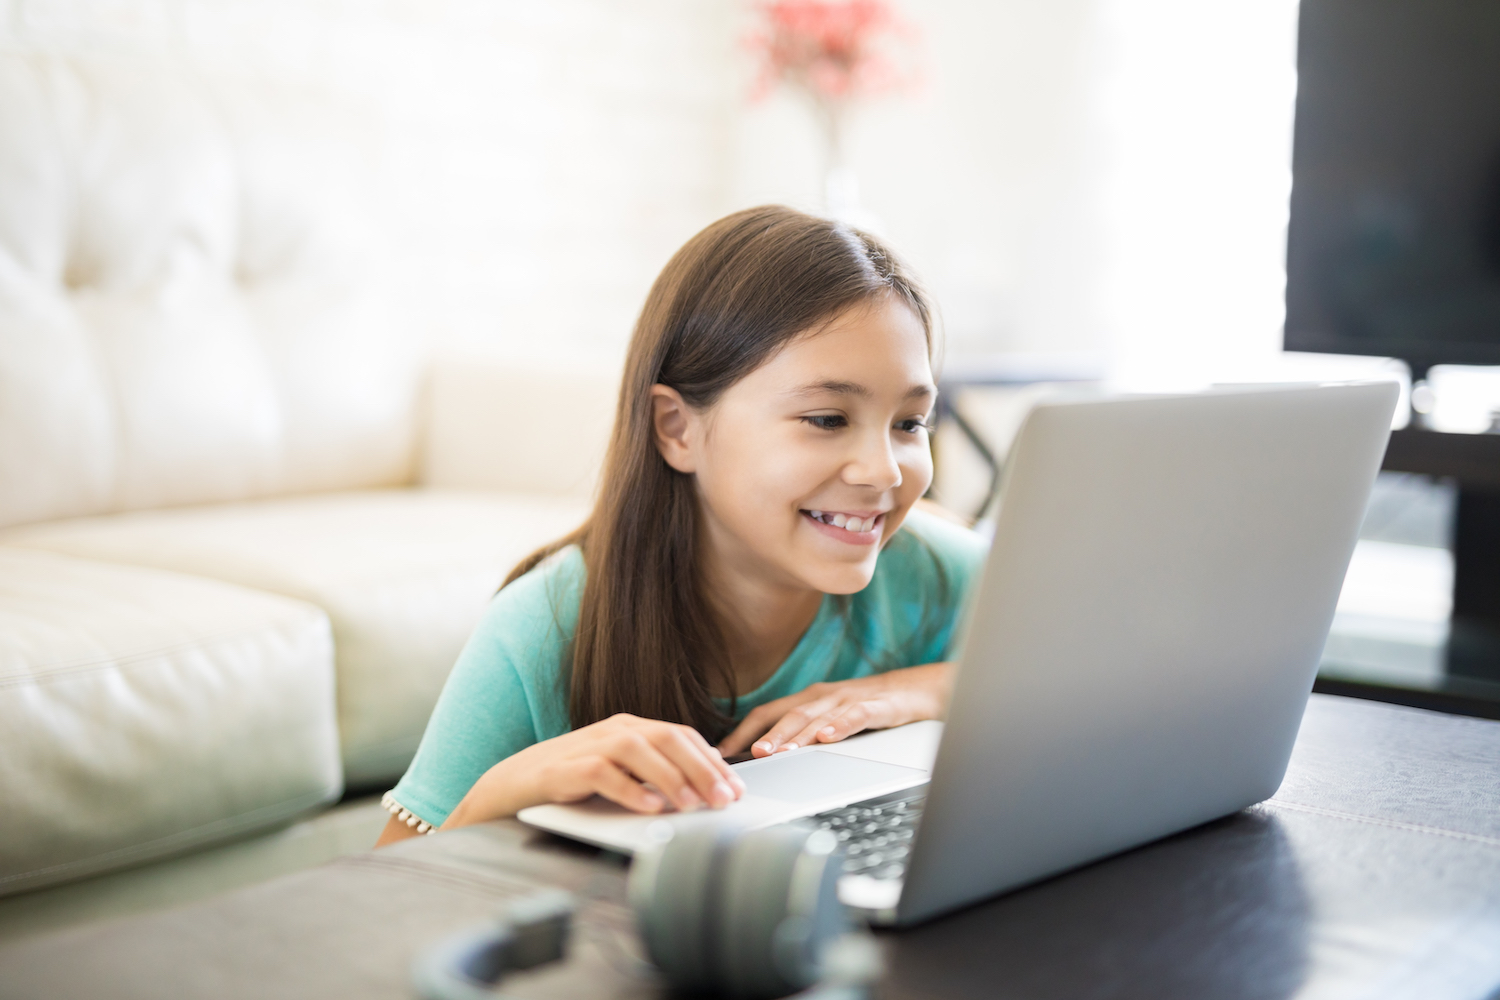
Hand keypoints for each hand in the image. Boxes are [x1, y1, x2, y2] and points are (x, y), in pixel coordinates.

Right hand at [442, 714, 746, 828]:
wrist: (512, 785)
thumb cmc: (571, 781)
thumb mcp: (619, 773)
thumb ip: (653, 773)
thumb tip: (703, 784)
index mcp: (631, 728)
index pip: (682, 736)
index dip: (713, 760)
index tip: (736, 787)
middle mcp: (614, 730)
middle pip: (668, 738)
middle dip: (702, 769)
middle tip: (725, 799)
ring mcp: (589, 745)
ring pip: (639, 750)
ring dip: (671, 777)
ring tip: (692, 804)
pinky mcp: (566, 768)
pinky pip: (603, 774)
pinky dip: (630, 789)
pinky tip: (650, 807)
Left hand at [717, 662, 953, 758]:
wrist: (912, 690)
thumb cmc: (864, 707)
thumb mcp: (827, 717)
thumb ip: (799, 733)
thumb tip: (762, 758)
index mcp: (807, 700)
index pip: (766, 712)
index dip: (742, 731)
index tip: (721, 752)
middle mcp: (823, 697)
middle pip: (789, 715)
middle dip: (768, 736)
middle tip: (750, 755)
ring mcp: (848, 700)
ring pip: (818, 717)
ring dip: (798, 735)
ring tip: (782, 753)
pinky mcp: (877, 706)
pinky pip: (857, 716)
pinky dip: (841, 726)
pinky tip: (829, 738)